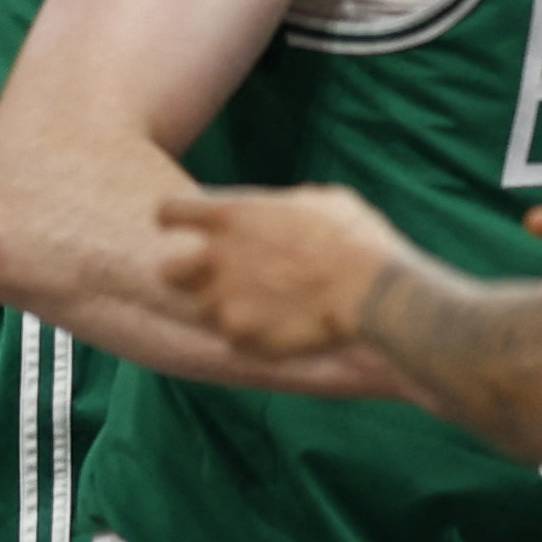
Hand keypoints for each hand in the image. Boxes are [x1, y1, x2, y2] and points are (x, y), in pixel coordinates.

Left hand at [157, 184, 404, 359]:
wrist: (374, 292)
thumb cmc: (356, 239)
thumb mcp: (320, 200)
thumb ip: (284, 206)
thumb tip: (286, 210)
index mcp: (229, 214)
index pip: (167, 213)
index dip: (177, 222)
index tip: (190, 231)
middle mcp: (214, 256)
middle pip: (167, 271)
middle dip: (187, 277)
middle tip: (218, 281)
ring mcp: (223, 300)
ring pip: (199, 311)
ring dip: (223, 311)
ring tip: (263, 311)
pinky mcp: (240, 337)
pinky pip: (233, 341)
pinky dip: (252, 340)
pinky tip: (282, 332)